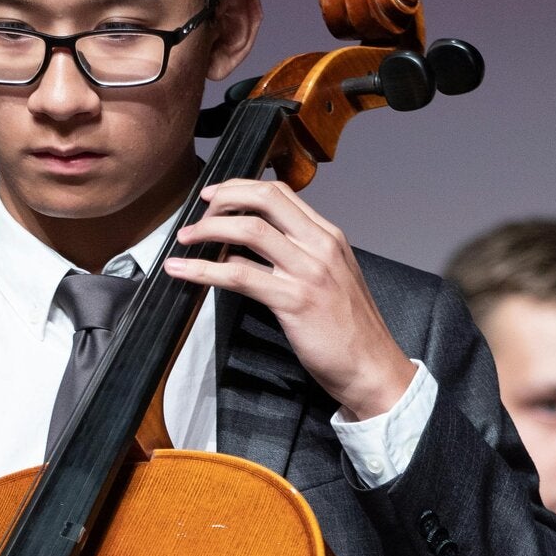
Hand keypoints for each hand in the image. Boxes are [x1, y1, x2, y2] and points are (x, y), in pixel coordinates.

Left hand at [163, 176, 416, 417]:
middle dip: (223, 198)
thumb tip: (251, 247)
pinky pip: (239, 275)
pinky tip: (183, 271)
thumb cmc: (350, 330)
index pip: (281, 193)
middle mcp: (320, 246)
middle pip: (264, 199)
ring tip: (186, 239)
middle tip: (198, 212)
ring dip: (208, 230)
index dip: (242, 188)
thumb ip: (300, 256)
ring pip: (249, 230)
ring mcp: (307, 271)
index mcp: (328, 237)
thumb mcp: (331, 278)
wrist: (372, 367)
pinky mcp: (294, 300)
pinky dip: (204, 269)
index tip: (217, 196)